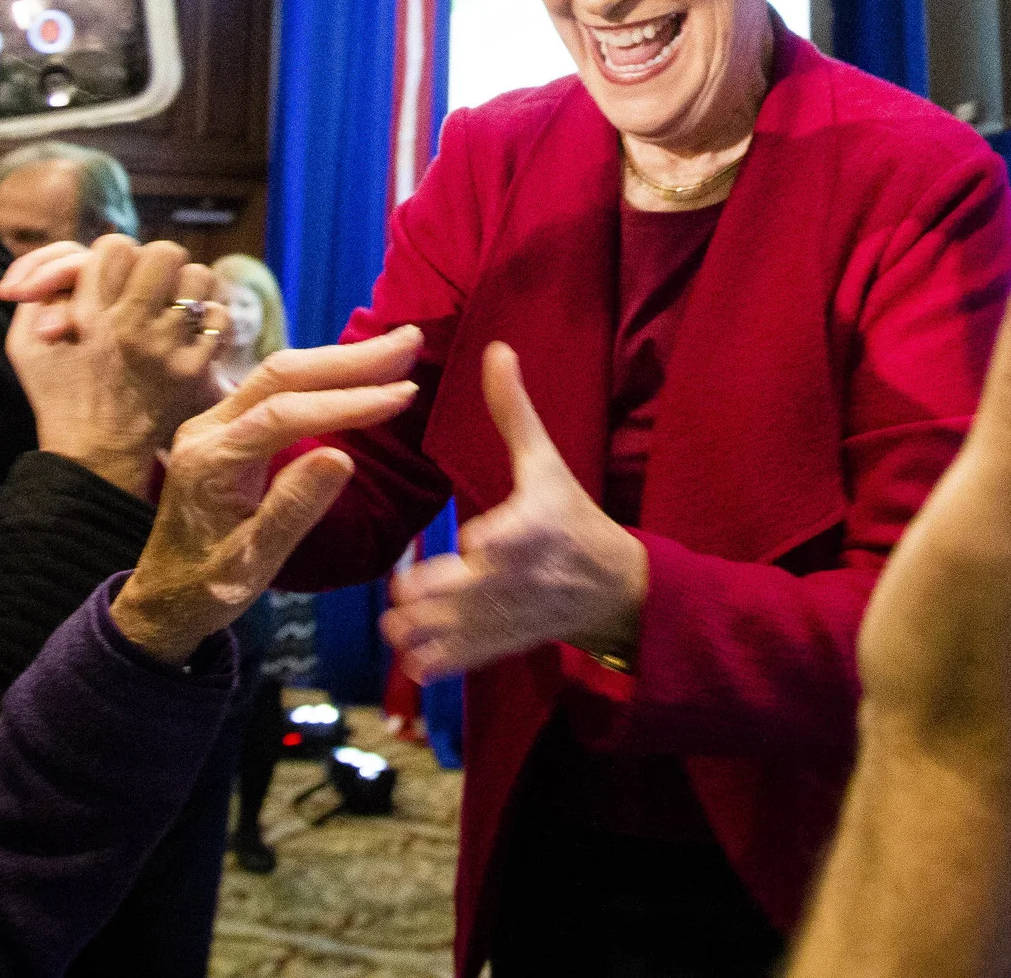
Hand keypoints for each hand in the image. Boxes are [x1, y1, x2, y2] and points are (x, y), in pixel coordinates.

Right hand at [5, 235, 221, 496]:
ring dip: (184, 287)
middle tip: (143, 287)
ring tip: (167, 306)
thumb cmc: (57, 394)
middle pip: (164, 253)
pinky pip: (218, 317)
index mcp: (88, 315)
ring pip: (199, 278)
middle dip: (152, 264)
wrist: (94, 455)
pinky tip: (185, 332)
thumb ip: (43, 289)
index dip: (111, 256)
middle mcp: (132, 326)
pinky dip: (205, 319)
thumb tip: (76, 260)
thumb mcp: (25, 342)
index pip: (116, 246)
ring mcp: (168, 347)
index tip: (106, 280)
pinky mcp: (195, 368)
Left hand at [111, 329, 426, 664]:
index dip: (347, 402)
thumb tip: (343, 457)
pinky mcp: (227, 426)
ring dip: (339, 359)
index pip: (284, 414)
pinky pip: (277, 388)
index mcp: (210, 461)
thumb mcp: (254, 563)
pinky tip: (357, 371)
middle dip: (350, 359)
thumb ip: (294, 508)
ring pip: (279, 374)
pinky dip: (323, 375)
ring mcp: (214, 422)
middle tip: (409, 342)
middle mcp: (207, 428)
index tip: (404, 392)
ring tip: (397, 348)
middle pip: (281, 375)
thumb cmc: (208, 588)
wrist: (163, 596)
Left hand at [380, 344, 648, 681]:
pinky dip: (443, 663)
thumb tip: (497, 347)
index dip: (501, 542)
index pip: (520, 535)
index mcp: (536, 525)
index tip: (478, 543)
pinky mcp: (505, 641)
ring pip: (466, 628)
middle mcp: (525, 574)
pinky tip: (415, 664)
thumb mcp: (546, 461)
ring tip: (394, 627)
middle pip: (482, 587)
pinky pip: (470, 659)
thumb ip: (513, 410)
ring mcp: (513, 612)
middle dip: (444, 592)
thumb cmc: (571, 513)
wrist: (616, 587)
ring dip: (429, 631)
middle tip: (404, 590)